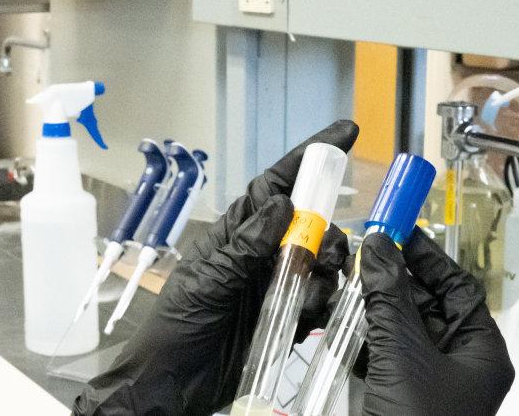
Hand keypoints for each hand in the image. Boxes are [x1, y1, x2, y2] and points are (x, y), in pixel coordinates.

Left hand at [73, 121, 358, 415]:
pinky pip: (320, 299)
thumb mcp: (206, 283)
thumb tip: (282, 205)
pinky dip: (323, 304)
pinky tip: (307, 314)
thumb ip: (244, 247)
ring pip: (322, 261)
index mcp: (236, 233)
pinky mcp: (287, 316)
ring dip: (328, 271)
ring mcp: (275, 284)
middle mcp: (260, 252)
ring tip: (312, 291)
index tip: (346, 133)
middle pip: (311, 223)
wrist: (173, 385)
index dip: (309, 157)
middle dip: (328, 231)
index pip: (277, 184)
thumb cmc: (175, 328)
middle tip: (328, 253)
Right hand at [357, 230, 514, 415]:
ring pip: (403, 331)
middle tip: (364, 257)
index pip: (460, 288)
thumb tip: (377, 246)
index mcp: (482, 352)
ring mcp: (430, 382)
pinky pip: (386, 356)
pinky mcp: (401, 394)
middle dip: (394, 282)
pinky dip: (365, 337)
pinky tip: (344, 319)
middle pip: (429, 306)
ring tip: (349, 283)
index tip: (399, 234)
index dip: (429, 259)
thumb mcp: (404, 352)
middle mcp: (461, 364)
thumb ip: (389, 298)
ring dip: (376, 308)